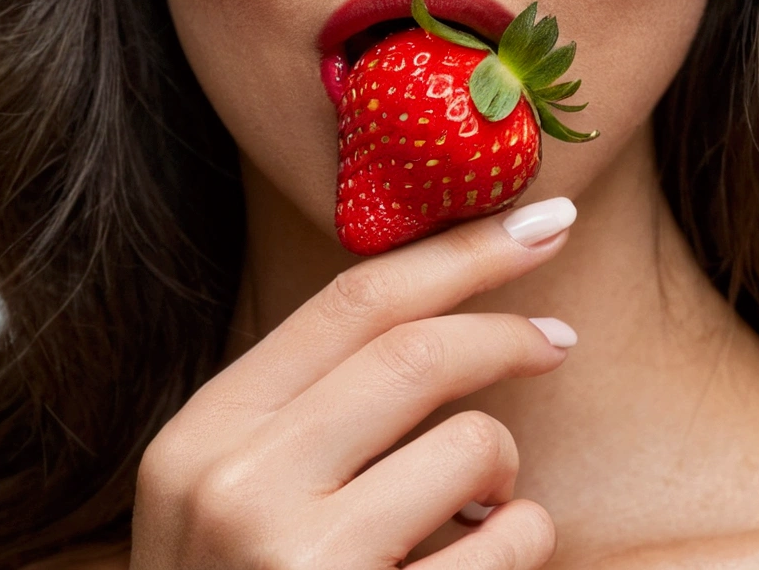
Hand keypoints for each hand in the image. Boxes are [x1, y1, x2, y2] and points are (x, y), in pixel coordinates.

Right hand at [130, 196, 576, 568]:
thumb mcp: (235, 493)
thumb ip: (308, 409)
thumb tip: (443, 310)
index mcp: (200, 438)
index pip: (349, 303)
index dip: (457, 253)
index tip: (539, 223)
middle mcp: (234, 490)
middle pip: (416, 353)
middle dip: (506, 329)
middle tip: (558, 334)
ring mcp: (300, 566)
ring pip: (472, 444)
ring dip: (504, 467)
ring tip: (477, 508)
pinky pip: (506, 545)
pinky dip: (523, 538)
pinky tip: (479, 563)